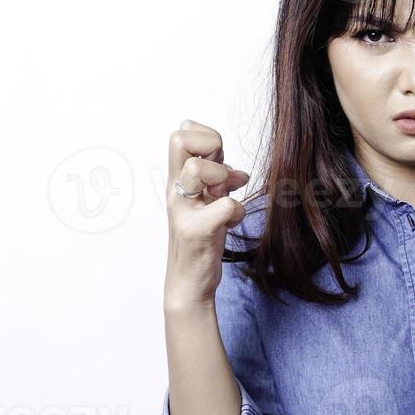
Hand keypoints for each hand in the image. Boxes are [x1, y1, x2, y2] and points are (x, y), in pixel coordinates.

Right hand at [164, 120, 252, 311]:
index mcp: (177, 180)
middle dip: (210, 147)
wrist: (189, 281)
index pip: (180, 133)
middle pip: (178, 140)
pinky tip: (231, 223)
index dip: (205, 136)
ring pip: (198, 170)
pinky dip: (237, 212)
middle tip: (220, 174)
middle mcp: (176, 190)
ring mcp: (184, 210)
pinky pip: (226, 206)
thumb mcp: (207, 201)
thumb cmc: (200, 239)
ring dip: (222, 179)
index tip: (217, 159)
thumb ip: (217, 181)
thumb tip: (239, 171)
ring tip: (225, 196)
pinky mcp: (198, 232)